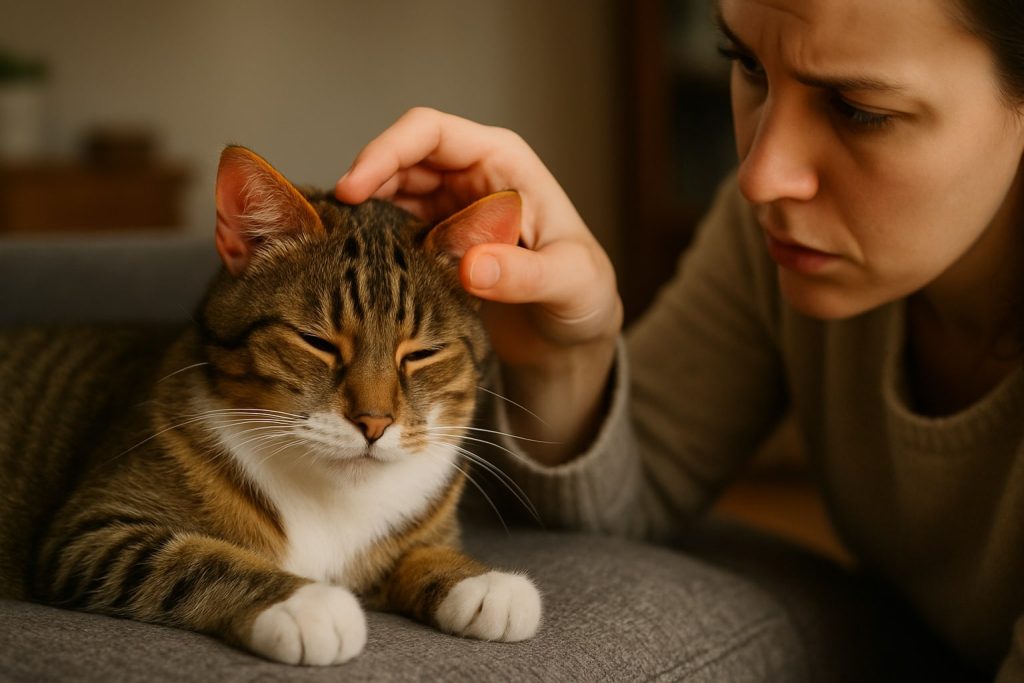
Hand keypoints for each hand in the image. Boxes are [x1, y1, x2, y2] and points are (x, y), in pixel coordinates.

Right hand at [337, 108, 621, 462]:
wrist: (573, 332)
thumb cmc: (582, 295)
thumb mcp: (567, 283)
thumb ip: (523, 274)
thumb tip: (472, 266)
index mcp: (502, 161)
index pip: (431, 132)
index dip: (386, 151)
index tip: (354, 189)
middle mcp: (471, 175)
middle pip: (400, 159)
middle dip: (364, 184)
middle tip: (334, 224)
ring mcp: (450, 207)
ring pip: (389, 193)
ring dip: (363, 214)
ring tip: (340, 246)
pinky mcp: (436, 241)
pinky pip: (392, 229)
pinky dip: (372, 241)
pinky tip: (358, 264)